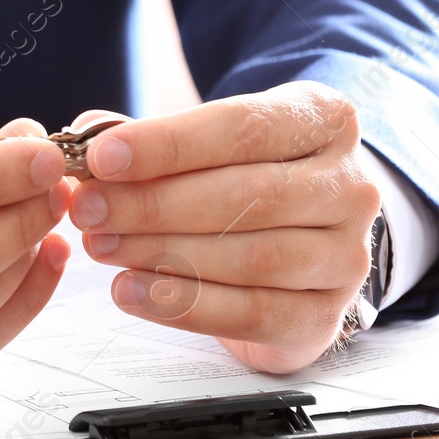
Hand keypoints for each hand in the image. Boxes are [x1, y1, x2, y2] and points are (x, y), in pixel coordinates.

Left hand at [67, 82, 379, 373]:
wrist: (302, 240)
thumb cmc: (246, 178)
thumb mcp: (211, 141)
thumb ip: (152, 138)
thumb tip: (90, 135)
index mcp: (326, 122)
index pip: (243, 128)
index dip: (168, 144)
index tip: (102, 157)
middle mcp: (351, 187)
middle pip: (248, 195)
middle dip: (153, 203)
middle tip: (88, 208)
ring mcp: (346, 256)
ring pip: (252, 257)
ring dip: (162, 253)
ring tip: (101, 247)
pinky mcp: (326, 316)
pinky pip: (252, 313)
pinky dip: (184, 305)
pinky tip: (131, 292)